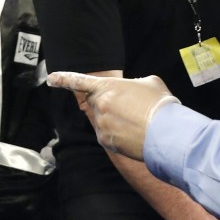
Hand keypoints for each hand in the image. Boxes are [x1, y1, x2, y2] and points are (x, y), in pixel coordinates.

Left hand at [48, 72, 180, 159]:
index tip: (51, 78)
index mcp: (106, 87)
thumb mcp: (149, 83)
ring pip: (103, 120)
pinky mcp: (106, 141)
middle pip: (97, 103)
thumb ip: (134, 84)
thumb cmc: (160, 106)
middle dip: (109, 105)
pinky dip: (118, 135)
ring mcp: (101, 124)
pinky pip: (108, 136)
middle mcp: (99, 104)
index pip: (78, 81)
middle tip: (130, 110)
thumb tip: (132, 91)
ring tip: (137, 123)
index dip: (63, 78)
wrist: (168, 133)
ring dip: (115, 121)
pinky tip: (134, 134)